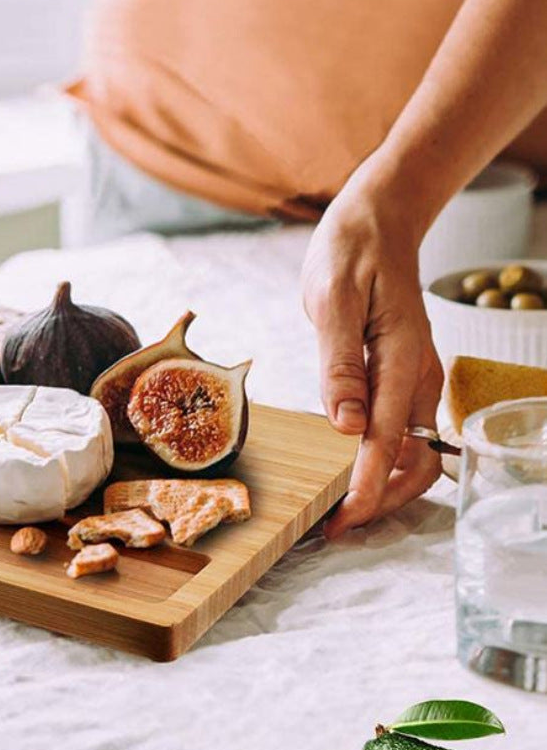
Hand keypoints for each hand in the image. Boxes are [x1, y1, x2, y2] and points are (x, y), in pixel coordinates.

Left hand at [302, 167, 442, 536]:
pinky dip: (377, 462)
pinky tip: (346, 471)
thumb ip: (339, 363)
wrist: (377, 223)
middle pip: (413, 461)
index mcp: (400, 359)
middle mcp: (416, 376)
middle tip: (332, 526)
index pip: (386, 440)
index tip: (340, 520)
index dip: (364, 488)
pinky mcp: (401, 377)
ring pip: (410, 452)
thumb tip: (346, 425)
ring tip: (335, 510)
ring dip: (379, 486)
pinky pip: (398, 432)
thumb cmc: (351, 253)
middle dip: (378, 500)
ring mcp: (413, 378)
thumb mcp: (332, 300)